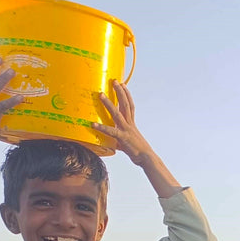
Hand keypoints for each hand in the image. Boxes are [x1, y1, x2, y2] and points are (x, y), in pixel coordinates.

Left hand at [94, 81, 181, 196]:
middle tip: (114, 81)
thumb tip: (110, 141)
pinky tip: (93, 124)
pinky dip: (101, 127)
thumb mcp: (127, 142)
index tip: (122, 84)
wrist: (146, 158)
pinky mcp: (122, 138)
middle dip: (120, 92)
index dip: (126, 94)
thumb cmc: (137, 152)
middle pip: (125, 104)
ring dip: (109, 103)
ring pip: (117, 113)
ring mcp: (126, 130)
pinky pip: (110, 131)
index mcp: (131, 123)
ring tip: (101, 94)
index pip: (130, 105)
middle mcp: (129, 124)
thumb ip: (117, 139)